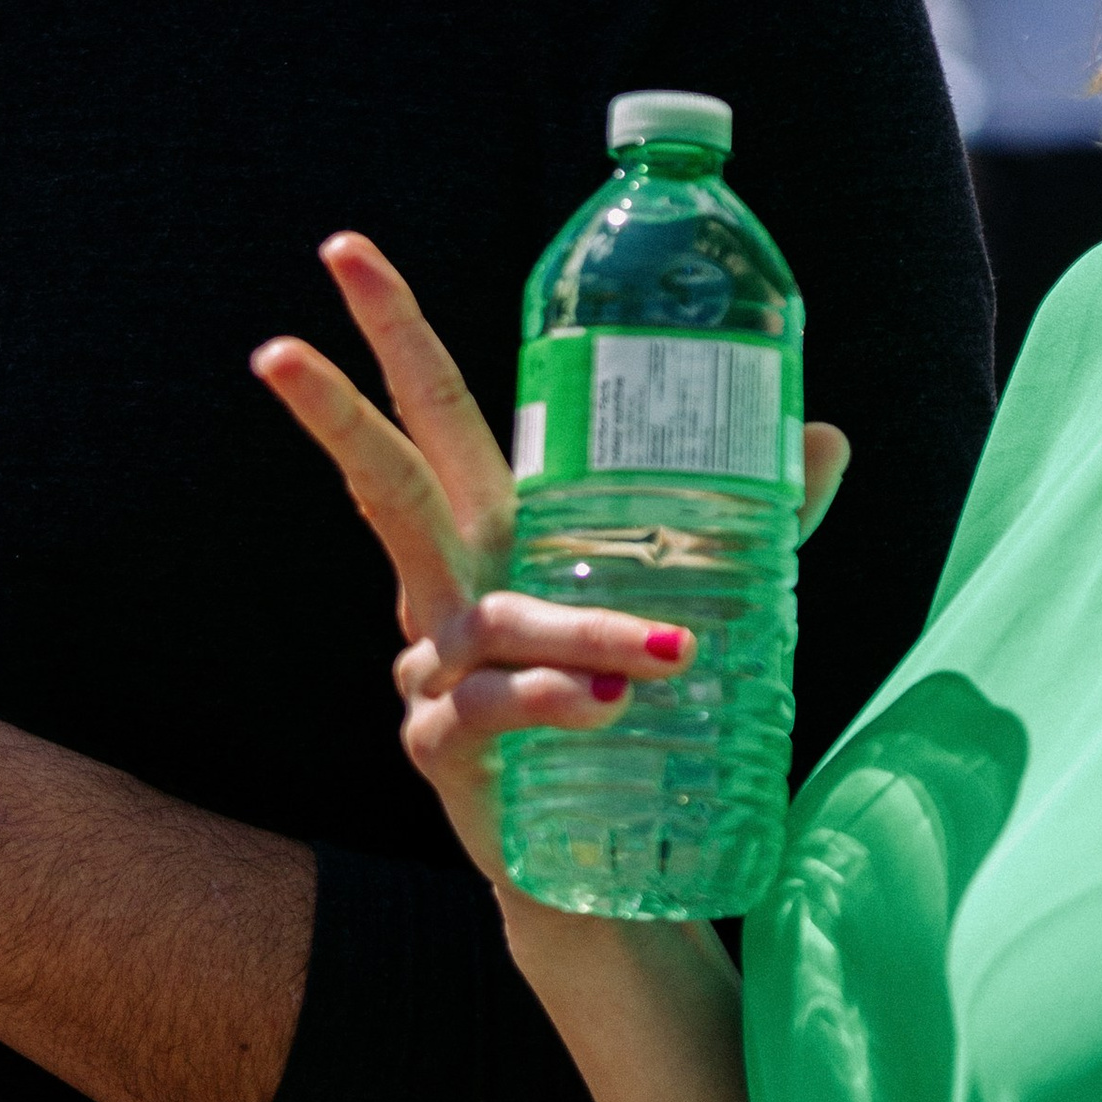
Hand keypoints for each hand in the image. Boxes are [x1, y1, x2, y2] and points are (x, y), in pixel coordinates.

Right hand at [253, 235, 848, 891]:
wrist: (605, 850)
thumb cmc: (633, 700)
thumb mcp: (698, 597)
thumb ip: (756, 522)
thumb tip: (826, 435)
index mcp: (498, 527)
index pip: (438, 409)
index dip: (393, 331)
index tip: (346, 251)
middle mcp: (450, 584)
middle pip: (382, 481)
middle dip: (330, 409)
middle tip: (275, 345)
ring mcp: (435, 669)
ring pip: (490, 617)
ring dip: (581, 623)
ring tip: (671, 649)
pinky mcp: (440, 749)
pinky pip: (491, 709)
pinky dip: (553, 700)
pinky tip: (606, 707)